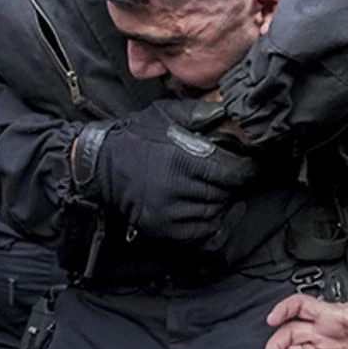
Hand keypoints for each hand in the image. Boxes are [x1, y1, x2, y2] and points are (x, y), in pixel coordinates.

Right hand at [73, 100, 256, 246]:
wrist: (100, 165)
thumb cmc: (137, 136)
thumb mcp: (167, 114)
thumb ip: (201, 113)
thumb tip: (231, 114)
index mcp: (181, 160)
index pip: (230, 172)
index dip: (245, 168)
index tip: (247, 164)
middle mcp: (175, 189)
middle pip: (223, 193)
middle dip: (232, 184)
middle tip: (231, 176)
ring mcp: (167, 213)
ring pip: (213, 214)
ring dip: (221, 203)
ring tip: (218, 190)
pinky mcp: (161, 228)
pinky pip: (199, 235)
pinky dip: (210, 225)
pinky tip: (210, 211)